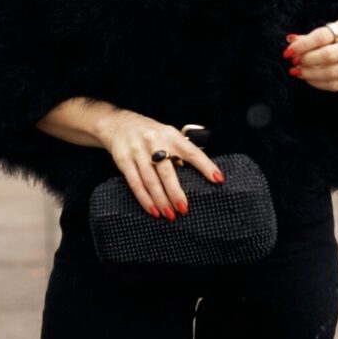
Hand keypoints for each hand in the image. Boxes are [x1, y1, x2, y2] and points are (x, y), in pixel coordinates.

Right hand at [96, 109, 224, 219]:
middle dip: (176, 193)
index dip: (206, 166)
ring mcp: (138, 152)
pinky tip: (153, 209)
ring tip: (170, 213)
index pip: (192, 152)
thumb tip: (197, 175)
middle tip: (184, 209)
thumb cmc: (150, 133)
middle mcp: (155, 142)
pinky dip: (145, 199)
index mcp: (171, 136)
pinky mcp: (124, 160)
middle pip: (167, 171)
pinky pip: (135, 183)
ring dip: (161, 200)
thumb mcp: (168, 135)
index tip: (217, 179)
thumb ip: (180, 152)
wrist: (120, 124)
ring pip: (151, 180)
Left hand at [282, 20, 337, 105]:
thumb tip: (290, 40)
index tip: (288, 52)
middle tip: (294, 63)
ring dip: (310, 74)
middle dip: (306, 60)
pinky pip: (337, 84)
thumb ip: (312, 37)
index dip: (303, 45)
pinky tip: (309, 79)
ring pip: (332, 72)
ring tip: (298, 72)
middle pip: (328, 55)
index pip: (322, 36)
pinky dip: (319, 83)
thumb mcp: (334, 34)